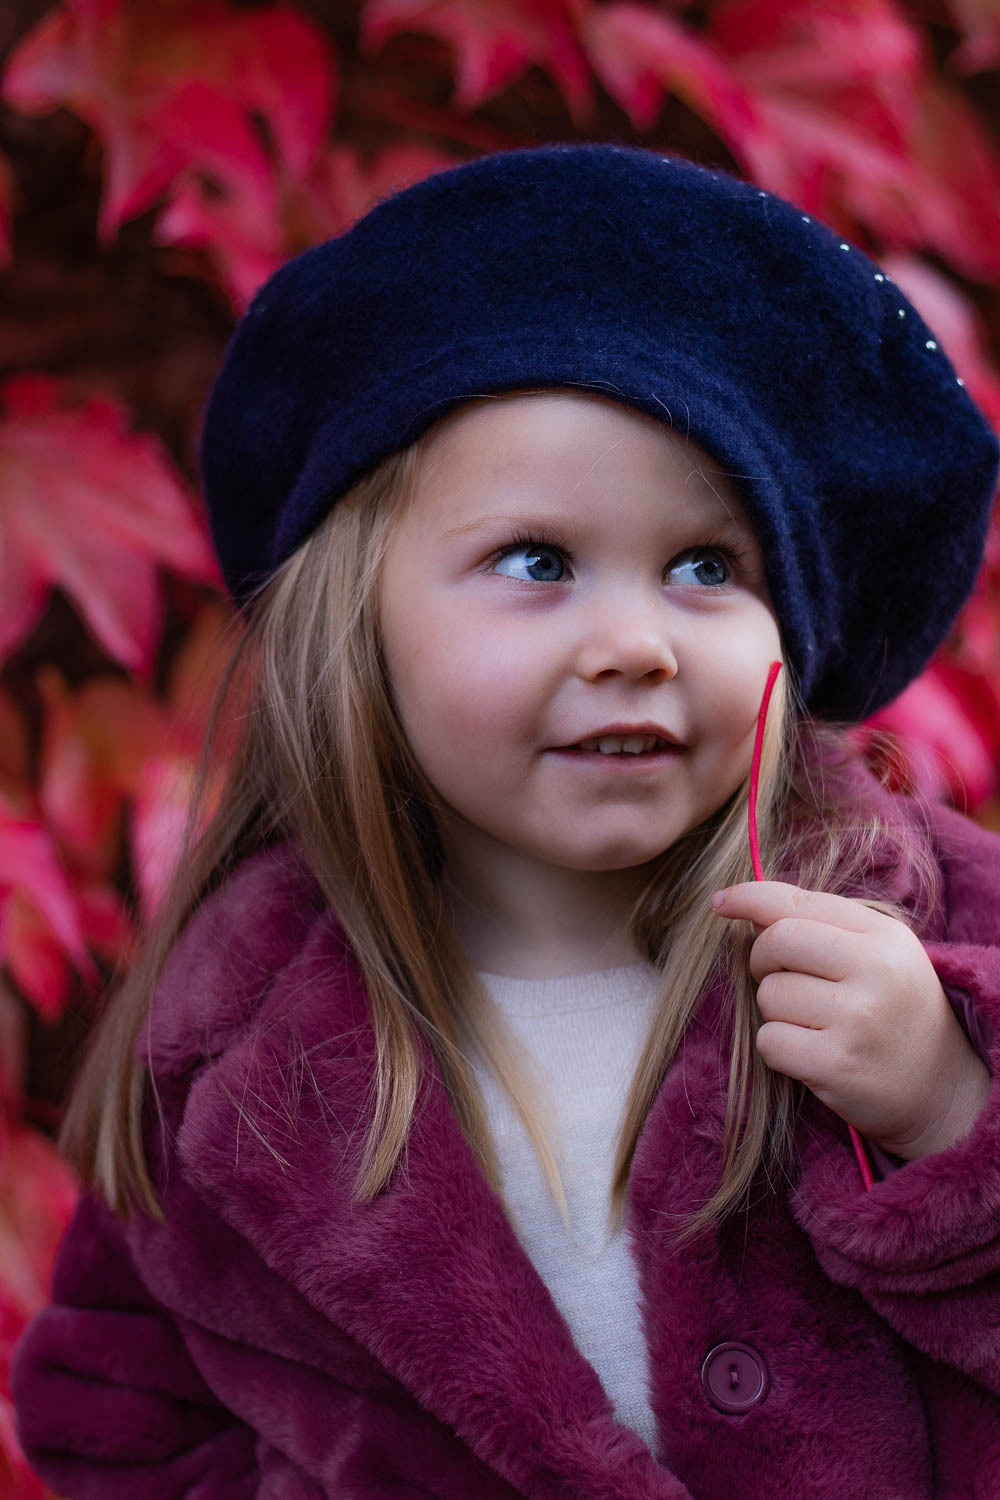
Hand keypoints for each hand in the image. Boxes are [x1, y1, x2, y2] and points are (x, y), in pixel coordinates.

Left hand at [711, 882, 992, 1161]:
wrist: (941, 1088)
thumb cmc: (893, 1010)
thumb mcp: (875, 954)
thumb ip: (816, 923)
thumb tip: (741, 904)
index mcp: (884, 936)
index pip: (799, 902)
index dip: (750, 897)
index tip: (721, 903)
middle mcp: (876, 972)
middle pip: (775, 941)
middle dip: (763, 960)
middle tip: (784, 979)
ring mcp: (858, 1020)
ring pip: (769, 995)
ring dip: (776, 1011)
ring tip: (815, 1024)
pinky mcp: (838, 1065)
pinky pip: (770, 1041)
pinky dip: (778, 1048)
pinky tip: (811, 1053)